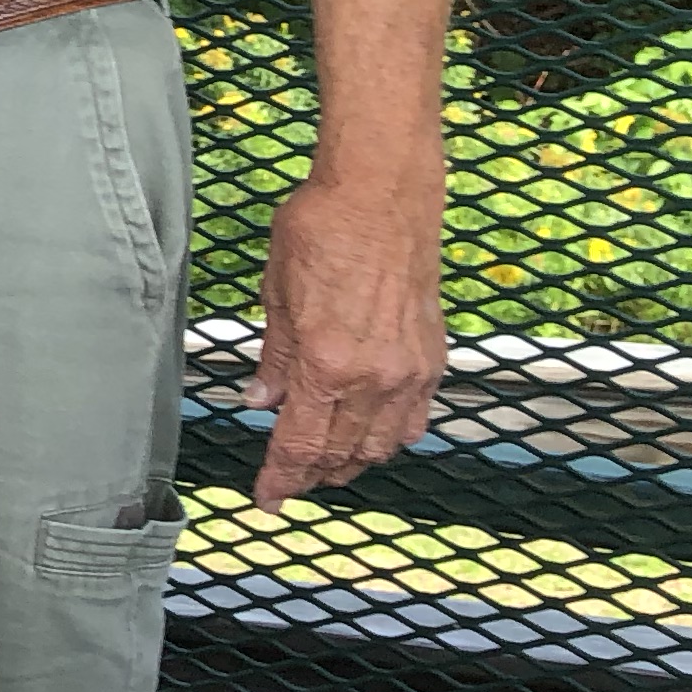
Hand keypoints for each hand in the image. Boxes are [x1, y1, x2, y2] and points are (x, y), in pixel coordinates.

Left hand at [248, 164, 448, 505]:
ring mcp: (409, 369)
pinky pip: (414, 417)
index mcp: (326, 362)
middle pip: (341, 452)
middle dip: (312, 476)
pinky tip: (371, 437)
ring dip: (351, 463)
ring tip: (325, 468)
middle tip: (289, 485)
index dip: (281, 478)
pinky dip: (390, 437)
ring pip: (381, 444)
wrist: (381, 193)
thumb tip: (259, 401)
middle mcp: (374, 376)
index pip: (300, 443)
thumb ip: (274, 358)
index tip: (267, 499)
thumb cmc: (321, 229)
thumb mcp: (276, 294)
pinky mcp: (432, 356)